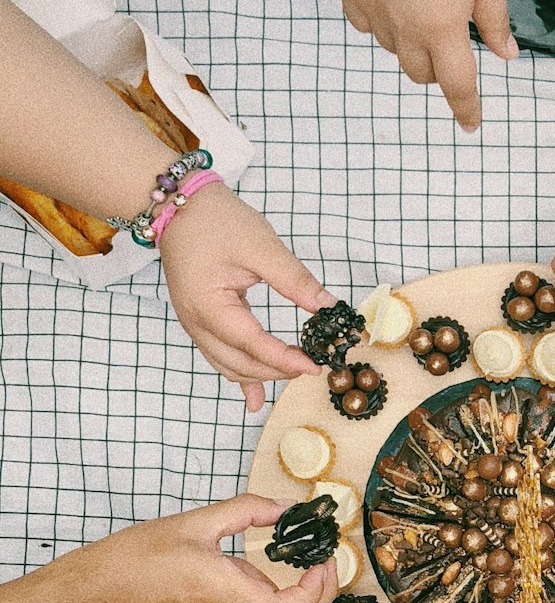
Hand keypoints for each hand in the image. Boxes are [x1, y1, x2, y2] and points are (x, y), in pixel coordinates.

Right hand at [71, 495, 338, 602]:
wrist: (91, 595)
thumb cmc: (134, 558)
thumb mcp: (195, 522)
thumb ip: (247, 511)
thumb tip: (285, 508)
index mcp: (226, 594)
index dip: (321, 588)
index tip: (326, 561)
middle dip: (309, 591)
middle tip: (317, 562)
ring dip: (263, 589)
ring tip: (232, 559)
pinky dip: (236, 599)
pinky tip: (207, 579)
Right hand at [159, 185, 334, 411]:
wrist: (178, 206)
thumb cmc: (215, 220)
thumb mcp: (260, 244)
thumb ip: (294, 279)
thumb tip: (327, 306)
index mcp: (208, 306)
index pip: (253, 345)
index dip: (285, 360)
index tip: (316, 365)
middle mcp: (196, 323)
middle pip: (239, 364)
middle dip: (277, 371)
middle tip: (313, 367)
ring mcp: (194, 324)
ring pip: (228, 366)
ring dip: (261, 375)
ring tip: (293, 375)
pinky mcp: (200, 319)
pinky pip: (220, 356)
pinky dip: (240, 375)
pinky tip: (255, 396)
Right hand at [337, 0, 514, 130]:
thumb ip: (494, 18)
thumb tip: (505, 54)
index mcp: (441, 25)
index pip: (457, 84)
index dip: (467, 108)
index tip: (471, 123)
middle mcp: (402, 26)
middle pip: (421, 73)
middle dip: (438, 66)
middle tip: (448, 33)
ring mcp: (371, 9)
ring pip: (392, 49)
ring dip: (409, 41)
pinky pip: (365, 24)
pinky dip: (381, 20)